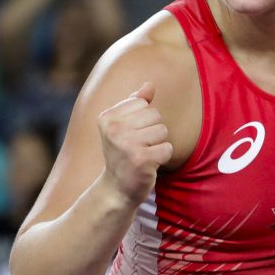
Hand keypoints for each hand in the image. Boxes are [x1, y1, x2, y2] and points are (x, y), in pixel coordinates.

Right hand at [97, 82, 172, 205]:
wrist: (117, 189)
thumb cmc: (123, 154)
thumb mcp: (124, 126)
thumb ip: (136, 104)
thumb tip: (149, 85)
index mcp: (107, 117)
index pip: (143, 103)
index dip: (144, 120)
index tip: (131, 136)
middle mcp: (114, 129)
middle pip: (155, 115)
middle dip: (153, 132)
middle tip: (138, 148)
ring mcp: (127, 144)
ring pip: (163, 131)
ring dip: (158, 145)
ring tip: (144, 155)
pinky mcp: (141, 159)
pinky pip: (167, 148)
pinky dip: (162, 157)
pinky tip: (149, 165)